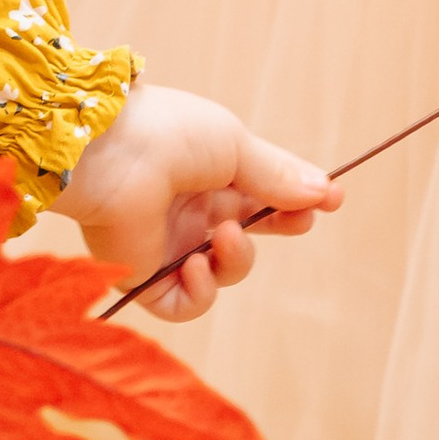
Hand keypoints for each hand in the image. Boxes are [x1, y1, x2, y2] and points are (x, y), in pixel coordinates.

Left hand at [59, 80, 340, 323]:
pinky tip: (196, 265)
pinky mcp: (142, 273)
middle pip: (248, 232)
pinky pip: (182, 304)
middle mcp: (189, 207)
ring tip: (224, 235)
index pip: (262, 193)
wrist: (108, 154)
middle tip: (296, 221)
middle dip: (279, 227)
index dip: (296, 200)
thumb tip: (324, 191)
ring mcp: (167, 241)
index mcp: (207, 170)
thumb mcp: (234, 146)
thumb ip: (276, 176)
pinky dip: (200, 293)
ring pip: (224, 270)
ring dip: (237, 259)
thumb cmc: (168, 135)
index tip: (330, 199)